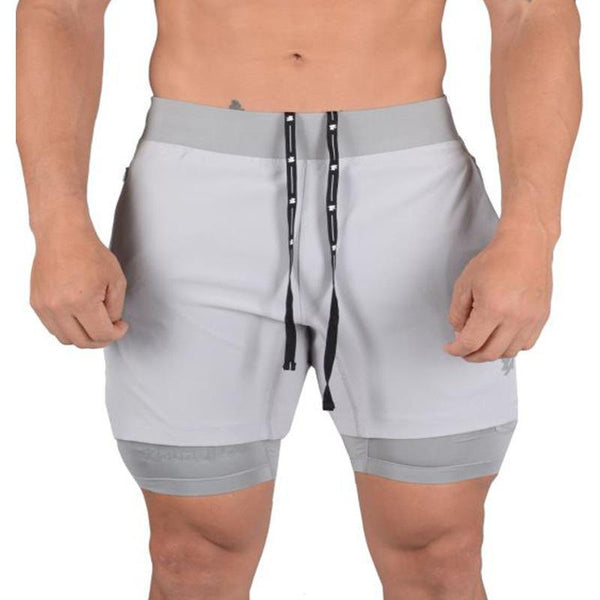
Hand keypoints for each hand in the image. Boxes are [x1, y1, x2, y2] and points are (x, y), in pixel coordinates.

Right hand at [30, 223, 128, 348]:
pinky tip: (80, 316)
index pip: (100, 334)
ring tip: (95, 323)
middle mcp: (59, 307)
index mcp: (81, 301)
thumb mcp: (116, 280)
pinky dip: (68, 328)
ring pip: (66, 339)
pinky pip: (53, 328)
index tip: (122, 326)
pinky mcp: (36, 303)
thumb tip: (111, 325)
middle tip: (111, 329)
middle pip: (82, 342)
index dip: (116, 334)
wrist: (63, 235)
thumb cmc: (92, 253)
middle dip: (101, 340)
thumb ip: (115, 308)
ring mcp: (44, 306)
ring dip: (83, 336)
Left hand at [444, 226, 553, 361]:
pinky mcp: (542, 317)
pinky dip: (511, 346)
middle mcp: (515, 317)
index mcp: (493, 308)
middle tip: (463, 350)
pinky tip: (501, 337)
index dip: (457, 350)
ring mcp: (531, 319)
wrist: (526, 245)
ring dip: (492, 352)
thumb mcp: (465, 284)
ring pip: (509, 352)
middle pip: (490, 353)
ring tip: (482, 343)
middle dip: (472, 356)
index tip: (451, 348)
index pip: (471, 343)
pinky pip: (526, 344)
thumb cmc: (497, 259)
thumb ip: (458, 312)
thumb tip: (459, 332)